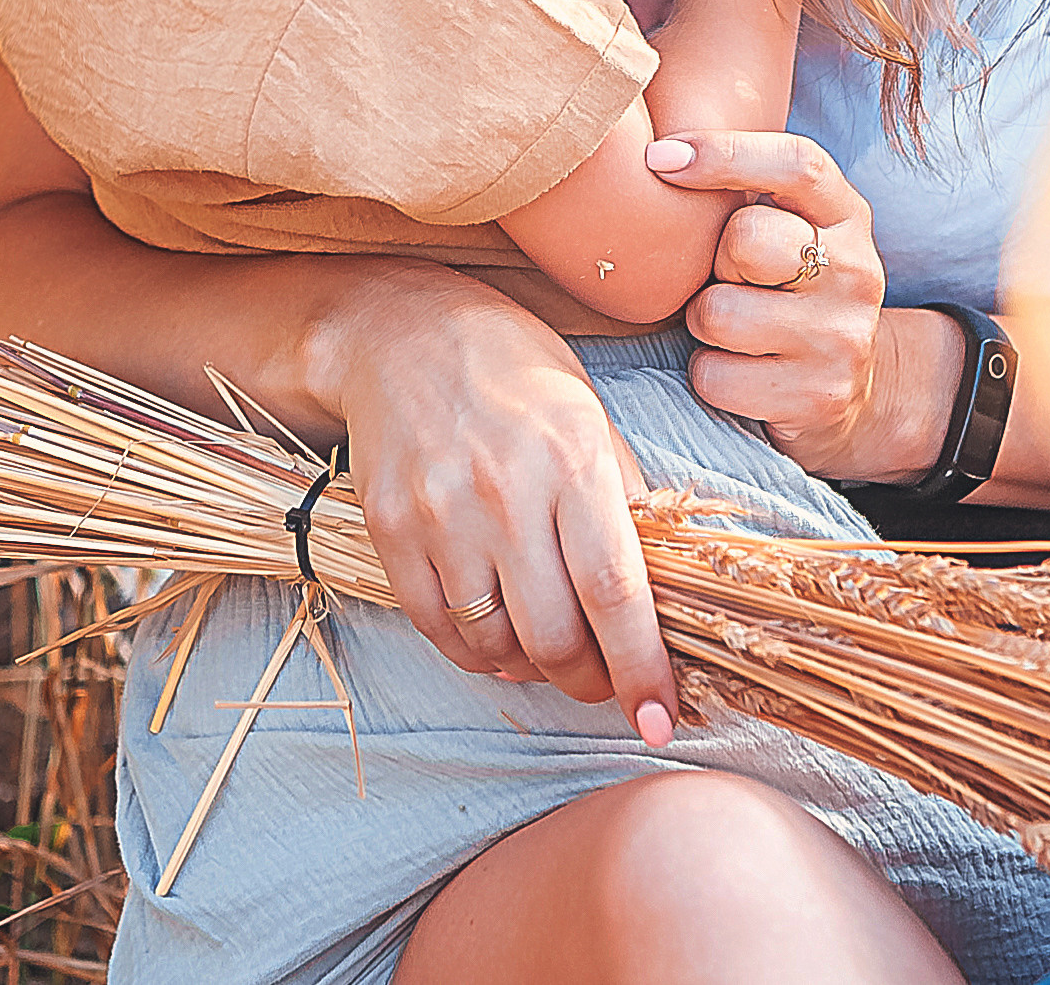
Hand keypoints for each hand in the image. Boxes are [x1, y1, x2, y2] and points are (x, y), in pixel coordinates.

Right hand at [313, 267, 678, 742]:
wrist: (397, 329)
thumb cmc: (510, 368)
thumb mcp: (587, 410)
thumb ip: (620, 498)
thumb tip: (656, 595)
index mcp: (571, 455)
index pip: (616, 592)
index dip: (642, 669)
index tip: (660, 719)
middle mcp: (504, 490)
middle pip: (556, 636)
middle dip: (591, 682)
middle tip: (603, 682)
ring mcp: (439, 513)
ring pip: (496, 647)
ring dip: (532, 670)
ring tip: (547, 649)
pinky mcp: (389, 530)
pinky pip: (438, 630)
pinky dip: (475, 654)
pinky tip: (495, 636)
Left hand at [654, 130, 950, 482]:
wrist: (849, 391)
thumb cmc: (788, 289)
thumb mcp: (790, 227)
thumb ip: (745, 187)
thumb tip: (657, 153)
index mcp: (848, 215)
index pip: (796, 164)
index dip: (725, 153)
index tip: (658, 157)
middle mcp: (858, 272)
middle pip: (745, 239)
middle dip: (715, 262)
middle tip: (730, 279)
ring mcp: (843, 338)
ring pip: (719, 314)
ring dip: (704, 323)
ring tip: (733, 327)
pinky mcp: (818, 397)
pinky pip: (716, 376)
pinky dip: (709, 374)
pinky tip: (741, 371)